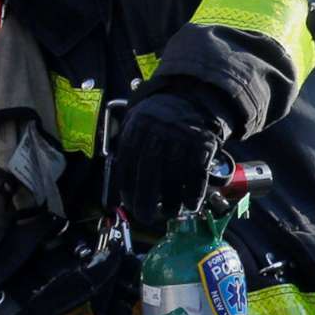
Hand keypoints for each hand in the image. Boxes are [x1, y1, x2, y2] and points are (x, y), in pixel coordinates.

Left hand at [108, 92, 229, 235]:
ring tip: (170, 213)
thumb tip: (112, 199)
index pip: (127, 165)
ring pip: (174, 177)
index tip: (129, 205)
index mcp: (136, 129)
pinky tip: (190, 204)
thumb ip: (125, 156)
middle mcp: (157, 132)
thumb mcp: (135, 128)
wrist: (190, 97)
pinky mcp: (202, 144)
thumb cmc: (156, 123)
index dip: (127, 190)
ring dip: (172, 202)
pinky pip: (197, 175)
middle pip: (149, 173)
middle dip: (146, 200)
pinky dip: (194, 194)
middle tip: (147, 217)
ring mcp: (181, 138)